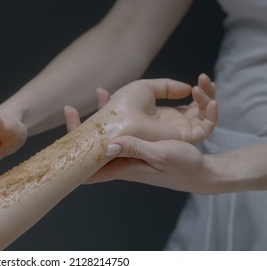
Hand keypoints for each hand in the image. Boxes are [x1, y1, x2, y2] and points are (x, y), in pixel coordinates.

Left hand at [65, 74, 216, 191]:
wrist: (199, 173)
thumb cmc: (181, 167)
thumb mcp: (160, 156)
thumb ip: (136, 150)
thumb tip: (107, 146)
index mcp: (123, 166)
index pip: (88, 166)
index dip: (72, 152)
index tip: (67, 125)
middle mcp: (121, 159)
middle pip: (92, 146)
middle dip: (81, 127)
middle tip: (71, 107)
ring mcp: (129, 151)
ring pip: (106, 134)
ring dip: (101, 114)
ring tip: (100, 92)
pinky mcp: (138, 144)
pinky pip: (121, 129)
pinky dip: (116, 115)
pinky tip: (119, 104)